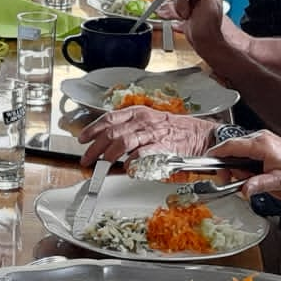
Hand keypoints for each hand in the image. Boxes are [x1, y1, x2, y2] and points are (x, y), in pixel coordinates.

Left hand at [78, 106, 216, 165]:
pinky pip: (142, 154)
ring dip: (109, 155)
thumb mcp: (147, 121)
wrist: (197, 134)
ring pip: (123, 142)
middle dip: (95, 147)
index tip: (82, 139)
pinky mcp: (162, 146)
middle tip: (87, 158)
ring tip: (102, 164)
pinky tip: (127, 168)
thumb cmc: (172, 130)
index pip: (109, 118)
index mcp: (137, 113)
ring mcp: (152, 133)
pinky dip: (132, 162)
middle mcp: (142, 121)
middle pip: (112, 132)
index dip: (92, 129)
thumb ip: (129, 128)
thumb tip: (107, 140)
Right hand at [167, 0, 227, 44]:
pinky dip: (170, 11)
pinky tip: (167, 15)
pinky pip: (175, 5)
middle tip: (185, 12)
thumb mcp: (210, 9)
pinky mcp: (188, 9)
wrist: (207, 44)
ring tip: (184, 18)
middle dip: (180, 1)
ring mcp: (195, 0)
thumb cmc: (210, 29)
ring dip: (176, 8)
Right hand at [213, 131, 280, 222]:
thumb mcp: (279, 181)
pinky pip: (247, 152)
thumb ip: (258, 184)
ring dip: (238, 166)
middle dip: (227, 165)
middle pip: (232, 148)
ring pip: (239, 151)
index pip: (230, 146)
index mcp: (260, 144)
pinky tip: (253, 174)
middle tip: (229, 180)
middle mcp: (260, 138)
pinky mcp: (266, 145)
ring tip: (246, 179)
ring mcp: (263, 140)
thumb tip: (243, 189)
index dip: (215, 154)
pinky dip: (245, 163)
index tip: (207, 162)